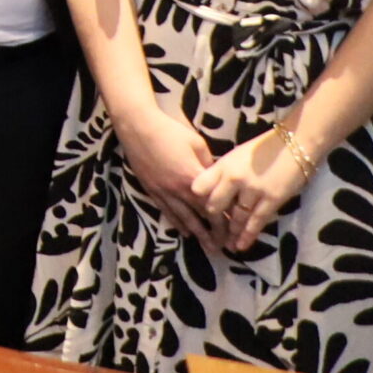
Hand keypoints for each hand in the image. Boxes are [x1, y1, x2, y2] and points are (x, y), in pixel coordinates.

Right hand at [113, 101, 219, 241]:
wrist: (137, 126)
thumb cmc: (169, 131)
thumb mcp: (197, 144)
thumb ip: (208, 165)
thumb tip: (217, 178)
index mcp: (192, 177)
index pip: (213, 205)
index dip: (225, 220)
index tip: (235, 230)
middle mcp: (178, 189)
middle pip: (199, 216)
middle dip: (213, 233)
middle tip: (224, 247)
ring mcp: (162, 191)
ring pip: (183, 218)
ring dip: (197, 234)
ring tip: (207, 247)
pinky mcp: (151, 189)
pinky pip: (166, 211)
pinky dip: (177, 223)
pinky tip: (185, 232)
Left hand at [190, 128, 310, 253]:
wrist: (295, 144)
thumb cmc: (262, 149)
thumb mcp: (235, 156)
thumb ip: (221, 173)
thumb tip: (209, 190)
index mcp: (223, 165)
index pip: (200, 187)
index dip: (196, 199)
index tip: (195, 209)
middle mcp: (234, 178)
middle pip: (215, 205)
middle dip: (212, 221)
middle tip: (211, 233)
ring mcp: (253, 190)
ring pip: (236, 217)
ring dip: (230, 233)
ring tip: (225, 245)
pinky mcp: (272, 200)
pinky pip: (256, 222)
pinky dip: (248, 236)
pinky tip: (241, 246)